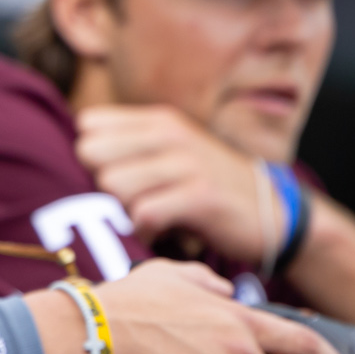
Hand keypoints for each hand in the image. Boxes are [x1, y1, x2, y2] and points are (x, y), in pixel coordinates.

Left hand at [76, 105, 279, 262]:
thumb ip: (130, 147)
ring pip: (113, 184)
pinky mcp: (200, 196)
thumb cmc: (210, 187)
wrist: (275, 214)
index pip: (89, 126)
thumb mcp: (173, 153)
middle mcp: (171, 134)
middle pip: (92, 155)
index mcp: (159, 121)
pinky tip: (158, 232)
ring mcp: (187, 163)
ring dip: (122, 210)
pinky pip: (143, 214)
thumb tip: (79, 147)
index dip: (94, 158)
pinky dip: (143, 232)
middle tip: (130, 200)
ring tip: (146, 216)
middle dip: (102, 185)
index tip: (118, 175)